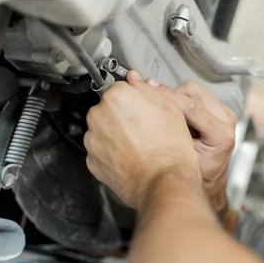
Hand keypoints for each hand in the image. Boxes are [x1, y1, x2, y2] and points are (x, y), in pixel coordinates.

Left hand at [84, 73, 200, 210]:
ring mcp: (92, 140)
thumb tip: (135, 79)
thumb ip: (148, 89)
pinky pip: (101, 150)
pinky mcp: (92, 161)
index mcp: (117, 97)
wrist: (164, 184)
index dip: (136, 99)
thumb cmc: (171, 148)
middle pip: (109, 108)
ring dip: (116, 134)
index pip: (122, 88)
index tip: (146, 111)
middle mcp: (98, 116)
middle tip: (145, 129)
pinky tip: (131, 157)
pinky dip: (112, 152)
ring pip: (104, 129)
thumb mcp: (171, 109)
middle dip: (123, 115)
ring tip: (140, 146)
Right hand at [131, 78, 236, 216]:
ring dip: (175, 97)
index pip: (192, 107)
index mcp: (222, 135)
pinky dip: (180, 99)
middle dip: (170, 96)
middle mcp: (226, 120)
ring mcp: (224, 113)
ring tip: (163, 110)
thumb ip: (172, 135)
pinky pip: (196, 95)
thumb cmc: (197, 176)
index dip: (167, 98)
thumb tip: (151, 110)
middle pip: (192, 92)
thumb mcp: (182, 158)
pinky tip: (170, 109)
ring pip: (192, 90)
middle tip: (152, 103)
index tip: (146, 93)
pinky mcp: (219, 110)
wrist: (210, 181)